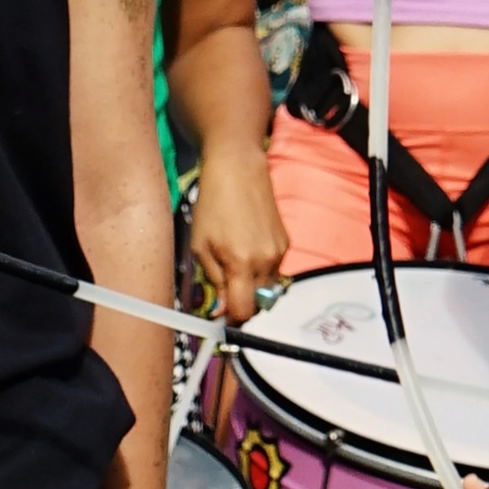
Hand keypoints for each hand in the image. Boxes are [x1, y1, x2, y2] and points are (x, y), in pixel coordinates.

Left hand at [187, 147, 289, 320]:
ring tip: (235, 260)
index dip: (232, 318)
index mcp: (241, 263)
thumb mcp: (201, 246)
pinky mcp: (286, 242)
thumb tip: (221, 310)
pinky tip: (247, 247)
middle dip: (241, 300)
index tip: (222, 315)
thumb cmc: (213, 205)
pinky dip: (260, 268)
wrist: (238, 170)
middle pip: (258, 303)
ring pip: (267, 288)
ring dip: (251, 285)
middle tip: (224, 287)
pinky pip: (273, 270)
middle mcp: (266, 261)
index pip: (244, 311)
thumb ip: (214, 281)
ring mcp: (280, 252)